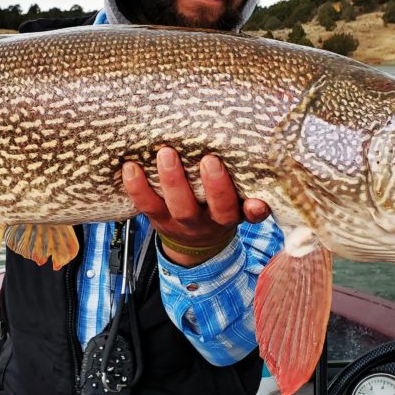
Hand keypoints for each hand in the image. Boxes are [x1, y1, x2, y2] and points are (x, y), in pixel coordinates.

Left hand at [122, 146, 270, 266]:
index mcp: (231, 215)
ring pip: (179, 206)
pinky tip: (131, 167)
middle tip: (209, 159)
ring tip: (166, 154)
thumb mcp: (237, 203)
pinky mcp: (157, 217)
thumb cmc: (217, 207)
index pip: (247, 213)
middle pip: (215, 208)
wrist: (193, 240)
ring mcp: (181, 221)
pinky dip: (137, 187)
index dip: (252, 210)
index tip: (255, 200)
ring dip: (172, 180)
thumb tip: (263, 176)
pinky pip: (146, 205)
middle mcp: (209, 221)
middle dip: (213, 186)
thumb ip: (248, 191)